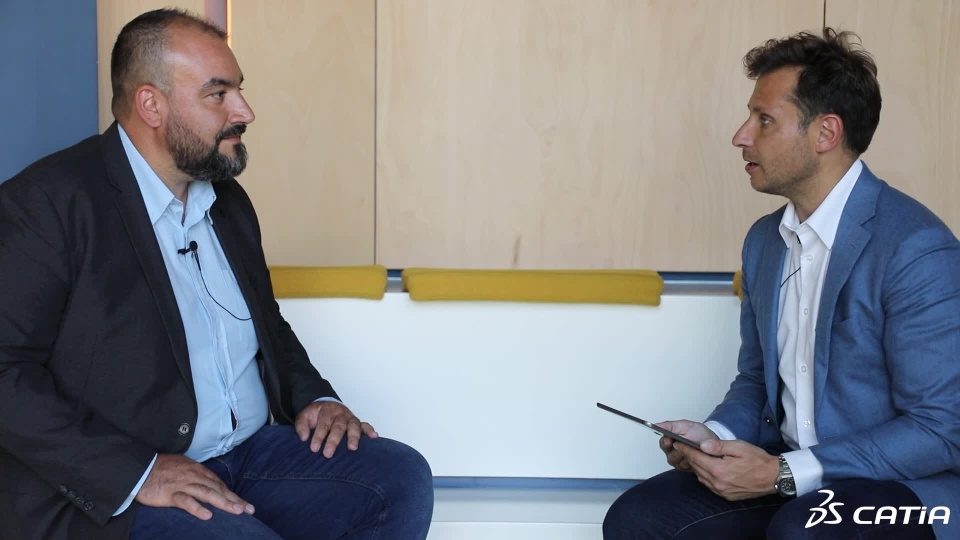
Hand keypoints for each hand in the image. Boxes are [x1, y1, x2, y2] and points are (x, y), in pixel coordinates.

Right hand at [135, 454, 253, 519]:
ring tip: (237, 511)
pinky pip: (186, 501)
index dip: (232, 494)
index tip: (244, 504)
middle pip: (218, 489)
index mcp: (198, 470)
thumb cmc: (161, 468)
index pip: (219, 484)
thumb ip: (196, 475)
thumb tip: (209, 484)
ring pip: (207, 493)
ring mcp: (183, 484)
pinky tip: (208, 516)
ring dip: (223, 503)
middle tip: (249, 510)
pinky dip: (197, 508)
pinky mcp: (171, 494)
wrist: (140, 467)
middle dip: (234, 499)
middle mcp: (194, 476)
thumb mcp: (183, 467)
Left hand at [294, 401, 377, 457]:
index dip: (318, 436)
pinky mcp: (357, 422)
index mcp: (327, 410)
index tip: (313, 448)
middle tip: (328, 454)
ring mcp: (350, 418)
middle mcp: (341, 413)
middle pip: (338, 426)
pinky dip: (370, 430)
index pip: (323, 424)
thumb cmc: (316, 415)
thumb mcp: (304, 416)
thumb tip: (303, 437)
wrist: (326, 405)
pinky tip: (374, 437)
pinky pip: (365, 425)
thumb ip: (301, 426)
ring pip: (353, 425)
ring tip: (352, 448)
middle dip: (334, 440)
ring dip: (354, 436)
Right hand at [657, 420, 718, 470]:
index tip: (669, 440)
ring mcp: (679, 461)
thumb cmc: (699, 433)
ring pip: (678, 462)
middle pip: (670, 455)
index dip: (666, 442)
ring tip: (694, 450)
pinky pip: (686, 467)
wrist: (713, 442)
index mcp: (670, 440)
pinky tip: (696, 456)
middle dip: (679, 450)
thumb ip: (670, 426)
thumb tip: (656, 425)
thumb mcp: (685, 426)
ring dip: (686, 456)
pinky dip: (692, 461)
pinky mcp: (686, 468)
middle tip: (686, 445)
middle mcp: (672, 452)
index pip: (663, 443)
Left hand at [676, 439, 778, 500]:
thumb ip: (718, 446)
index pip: (696, 458)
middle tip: (682, 447)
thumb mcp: (738, 447)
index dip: (685, 449)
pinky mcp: (726, 495)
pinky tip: (706, 468)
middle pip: (696, 468)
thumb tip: (702, 445)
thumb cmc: (758, 460)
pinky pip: (709, 484)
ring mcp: (721, 491)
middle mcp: (717, 483)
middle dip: (689, 456)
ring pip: (701, 477)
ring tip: (694, 456)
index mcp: (719, 470)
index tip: (677, 442)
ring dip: (696, 466)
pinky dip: (705, 475)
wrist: (774, 477)